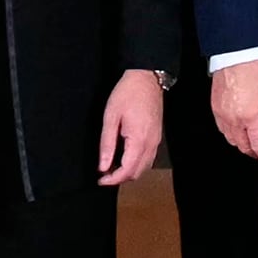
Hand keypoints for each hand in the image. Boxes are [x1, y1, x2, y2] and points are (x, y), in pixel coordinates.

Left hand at [96, 68, 167, 187]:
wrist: (146, 77)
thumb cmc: (127, 93)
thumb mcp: (111, 117)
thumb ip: (107, 144)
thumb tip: (103, 166)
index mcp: (139, 140)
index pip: (127, 170)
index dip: (113, 179)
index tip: (100, 180)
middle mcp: (151, 144)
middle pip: (137, 173)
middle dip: (120, 178)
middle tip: (104, 174)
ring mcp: (156, 141)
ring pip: (144, 167)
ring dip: (129, 172)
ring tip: (112, 167)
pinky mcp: (157, 136)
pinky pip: (148, 158)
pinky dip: (136, 164)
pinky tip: (125, 158)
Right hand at [208, 56, 257, 166]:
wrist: (236, 52)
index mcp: (253, 117)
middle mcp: (236, 120)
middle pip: (243, 146)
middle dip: (254, 152)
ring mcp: (223, 114)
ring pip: (231, 139)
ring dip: (241, 144)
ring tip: (250, 142)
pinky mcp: (214, 108)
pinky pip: (221, 129)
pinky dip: (230, 134)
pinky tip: (237, 130)